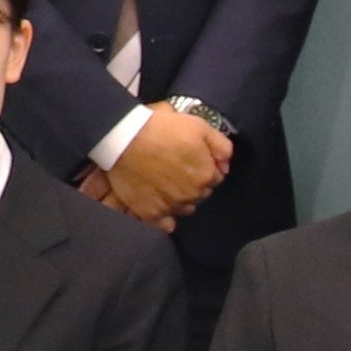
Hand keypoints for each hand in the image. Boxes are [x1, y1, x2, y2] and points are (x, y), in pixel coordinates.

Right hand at [98, 105, 232, 225]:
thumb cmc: (161, 129)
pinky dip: (166, 219)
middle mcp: (191, 194)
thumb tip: (226, 165)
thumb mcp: (199, 126)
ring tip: (167, 184)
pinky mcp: (150, 212)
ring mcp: (171, 205)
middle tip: (178, 170)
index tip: (194, 161)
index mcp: (205, 175)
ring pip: (185, 208)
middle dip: (194, 184)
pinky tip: (162, 208)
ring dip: (181, 199)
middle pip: (201, 194)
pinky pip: (165, 224)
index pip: (216, 178)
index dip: (206, 168)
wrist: (124, 138)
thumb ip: (221, 146)